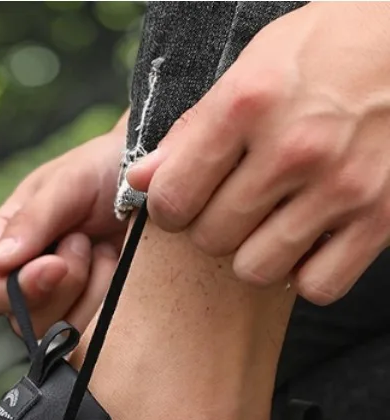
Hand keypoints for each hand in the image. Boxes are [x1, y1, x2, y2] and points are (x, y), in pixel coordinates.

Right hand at [0, 127, 127, 334]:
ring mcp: (59, 302)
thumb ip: (32, 221)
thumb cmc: (102, 170)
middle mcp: (24, 280)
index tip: (57, 264)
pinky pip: (94, 333)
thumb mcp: (67, 183)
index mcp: (4, 246)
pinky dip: (109, 300)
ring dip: (89, 291)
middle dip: (64, 284)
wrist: (153, 180)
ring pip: (60, 332)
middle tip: (84, 241)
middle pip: (25, 320)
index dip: (21, 288)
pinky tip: (116, 267)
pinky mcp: (92, 313)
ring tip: (102, 249)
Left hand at [126, 2, 389, 305]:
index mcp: (250, 104)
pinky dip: (308, 274)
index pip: (173, 197)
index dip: (170, 207)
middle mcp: (295, 148)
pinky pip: (317, 286)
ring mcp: (343, 186)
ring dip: (256, 254)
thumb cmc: (329, 50)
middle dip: (212, 228)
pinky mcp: (383, 217)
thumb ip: (191, 130)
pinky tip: (311, 241)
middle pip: (211, 238)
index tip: (183, 202)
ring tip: (272, 223)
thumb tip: (138, 180)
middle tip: (235, 206)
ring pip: (257, 269)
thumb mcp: (253, 66)